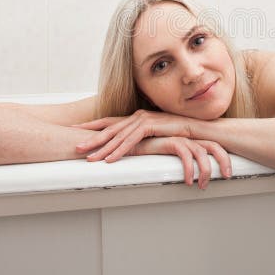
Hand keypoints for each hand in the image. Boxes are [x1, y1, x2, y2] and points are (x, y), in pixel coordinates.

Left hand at [72, 110, 197, 163]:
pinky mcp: (152, 125)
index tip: (75, 130)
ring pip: (118, 136)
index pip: (110, 122)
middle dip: (91, 138)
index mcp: (136, 117)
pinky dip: (120, 150)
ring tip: (90, 159)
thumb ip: (143, 138)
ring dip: (102, 148)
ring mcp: (144, 119)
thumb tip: (132, 147)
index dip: (92, 126)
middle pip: (110, 129)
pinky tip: (111, 159)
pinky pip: (132, 141)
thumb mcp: (157, 135)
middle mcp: (137, 116)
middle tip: (75, 147)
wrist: (199, 128)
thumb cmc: (180, 133)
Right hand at [130, 137, 231, 188]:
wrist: (131, 138)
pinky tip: (187, 181)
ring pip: (201, 152)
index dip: (224, 158)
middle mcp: (188, 136)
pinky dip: (189, 168)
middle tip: (227, 176)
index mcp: (192, 138)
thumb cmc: (150, 147)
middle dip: (224, 160)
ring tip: (202, 185)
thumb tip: (195, 176)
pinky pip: (185, 154)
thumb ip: (182, 160)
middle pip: (214, 145)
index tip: (228, 173)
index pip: (214, 145)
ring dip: (205, 170)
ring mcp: (179, 136)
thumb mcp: (170, 154)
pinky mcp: (169, 139)